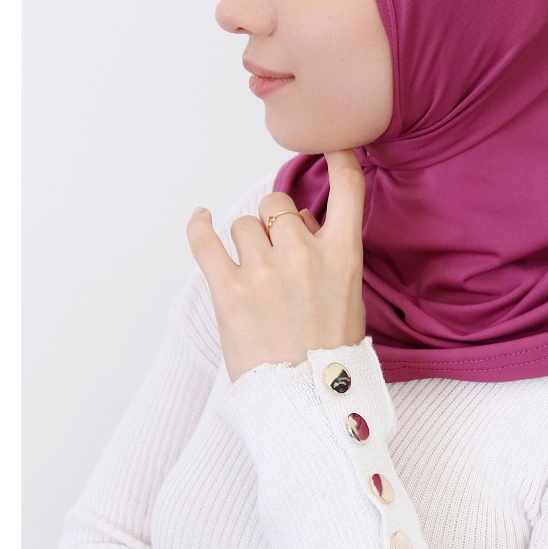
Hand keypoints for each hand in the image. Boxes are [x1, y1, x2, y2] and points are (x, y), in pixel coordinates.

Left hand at [187, 149, 366, 380]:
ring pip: (243, 224)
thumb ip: (328, 252)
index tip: (333, 146)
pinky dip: (199, 226)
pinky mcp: (230, 291)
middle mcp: (304, 255)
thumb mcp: (349, 296)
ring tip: (253, 276)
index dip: (340, 157)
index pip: (348, 188)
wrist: (307, 402)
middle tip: (277, 258)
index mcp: (343, 255)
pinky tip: (200, 218)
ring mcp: (265, 271)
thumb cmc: (329, 354)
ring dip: (245, 242)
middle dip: (273, 224)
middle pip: (277, 206)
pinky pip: (206, 241)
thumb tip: (300, 219)